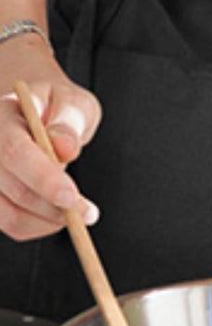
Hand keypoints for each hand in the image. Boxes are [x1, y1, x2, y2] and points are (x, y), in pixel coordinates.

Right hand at [0, 75, 101, 240]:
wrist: (34, 110)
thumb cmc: (56, 104)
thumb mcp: (71, 101)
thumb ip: (68, 121)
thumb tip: (64, 148)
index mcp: (2, 117)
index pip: (15, 152)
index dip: (43, 178)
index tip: (72, 197)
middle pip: (13, 189)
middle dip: (54, 206)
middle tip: (88, 214)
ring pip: (8, 216)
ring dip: (47, 220)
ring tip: (78, 212)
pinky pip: (10, 223)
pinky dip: (38, 225)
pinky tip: (58, 212)